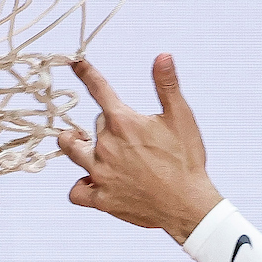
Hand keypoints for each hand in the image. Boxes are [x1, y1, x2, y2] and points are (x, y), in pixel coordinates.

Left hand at [58, 54, 224, 239]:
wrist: (188, 206)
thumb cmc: (187, 161)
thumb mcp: (182, 118)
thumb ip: (167, 85)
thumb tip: (162, 55)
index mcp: (123, 122)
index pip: (98, 89)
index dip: (85, 72)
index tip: (75, 62)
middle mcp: (106, 146)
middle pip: (94, 126)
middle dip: (107, 127)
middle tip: (129, 138)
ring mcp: (101, 174)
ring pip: (72, 151)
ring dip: (77, 146)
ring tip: (85, 147)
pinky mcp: (102, 199)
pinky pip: (77, 191)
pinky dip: (82, 187)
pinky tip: (93, 184)